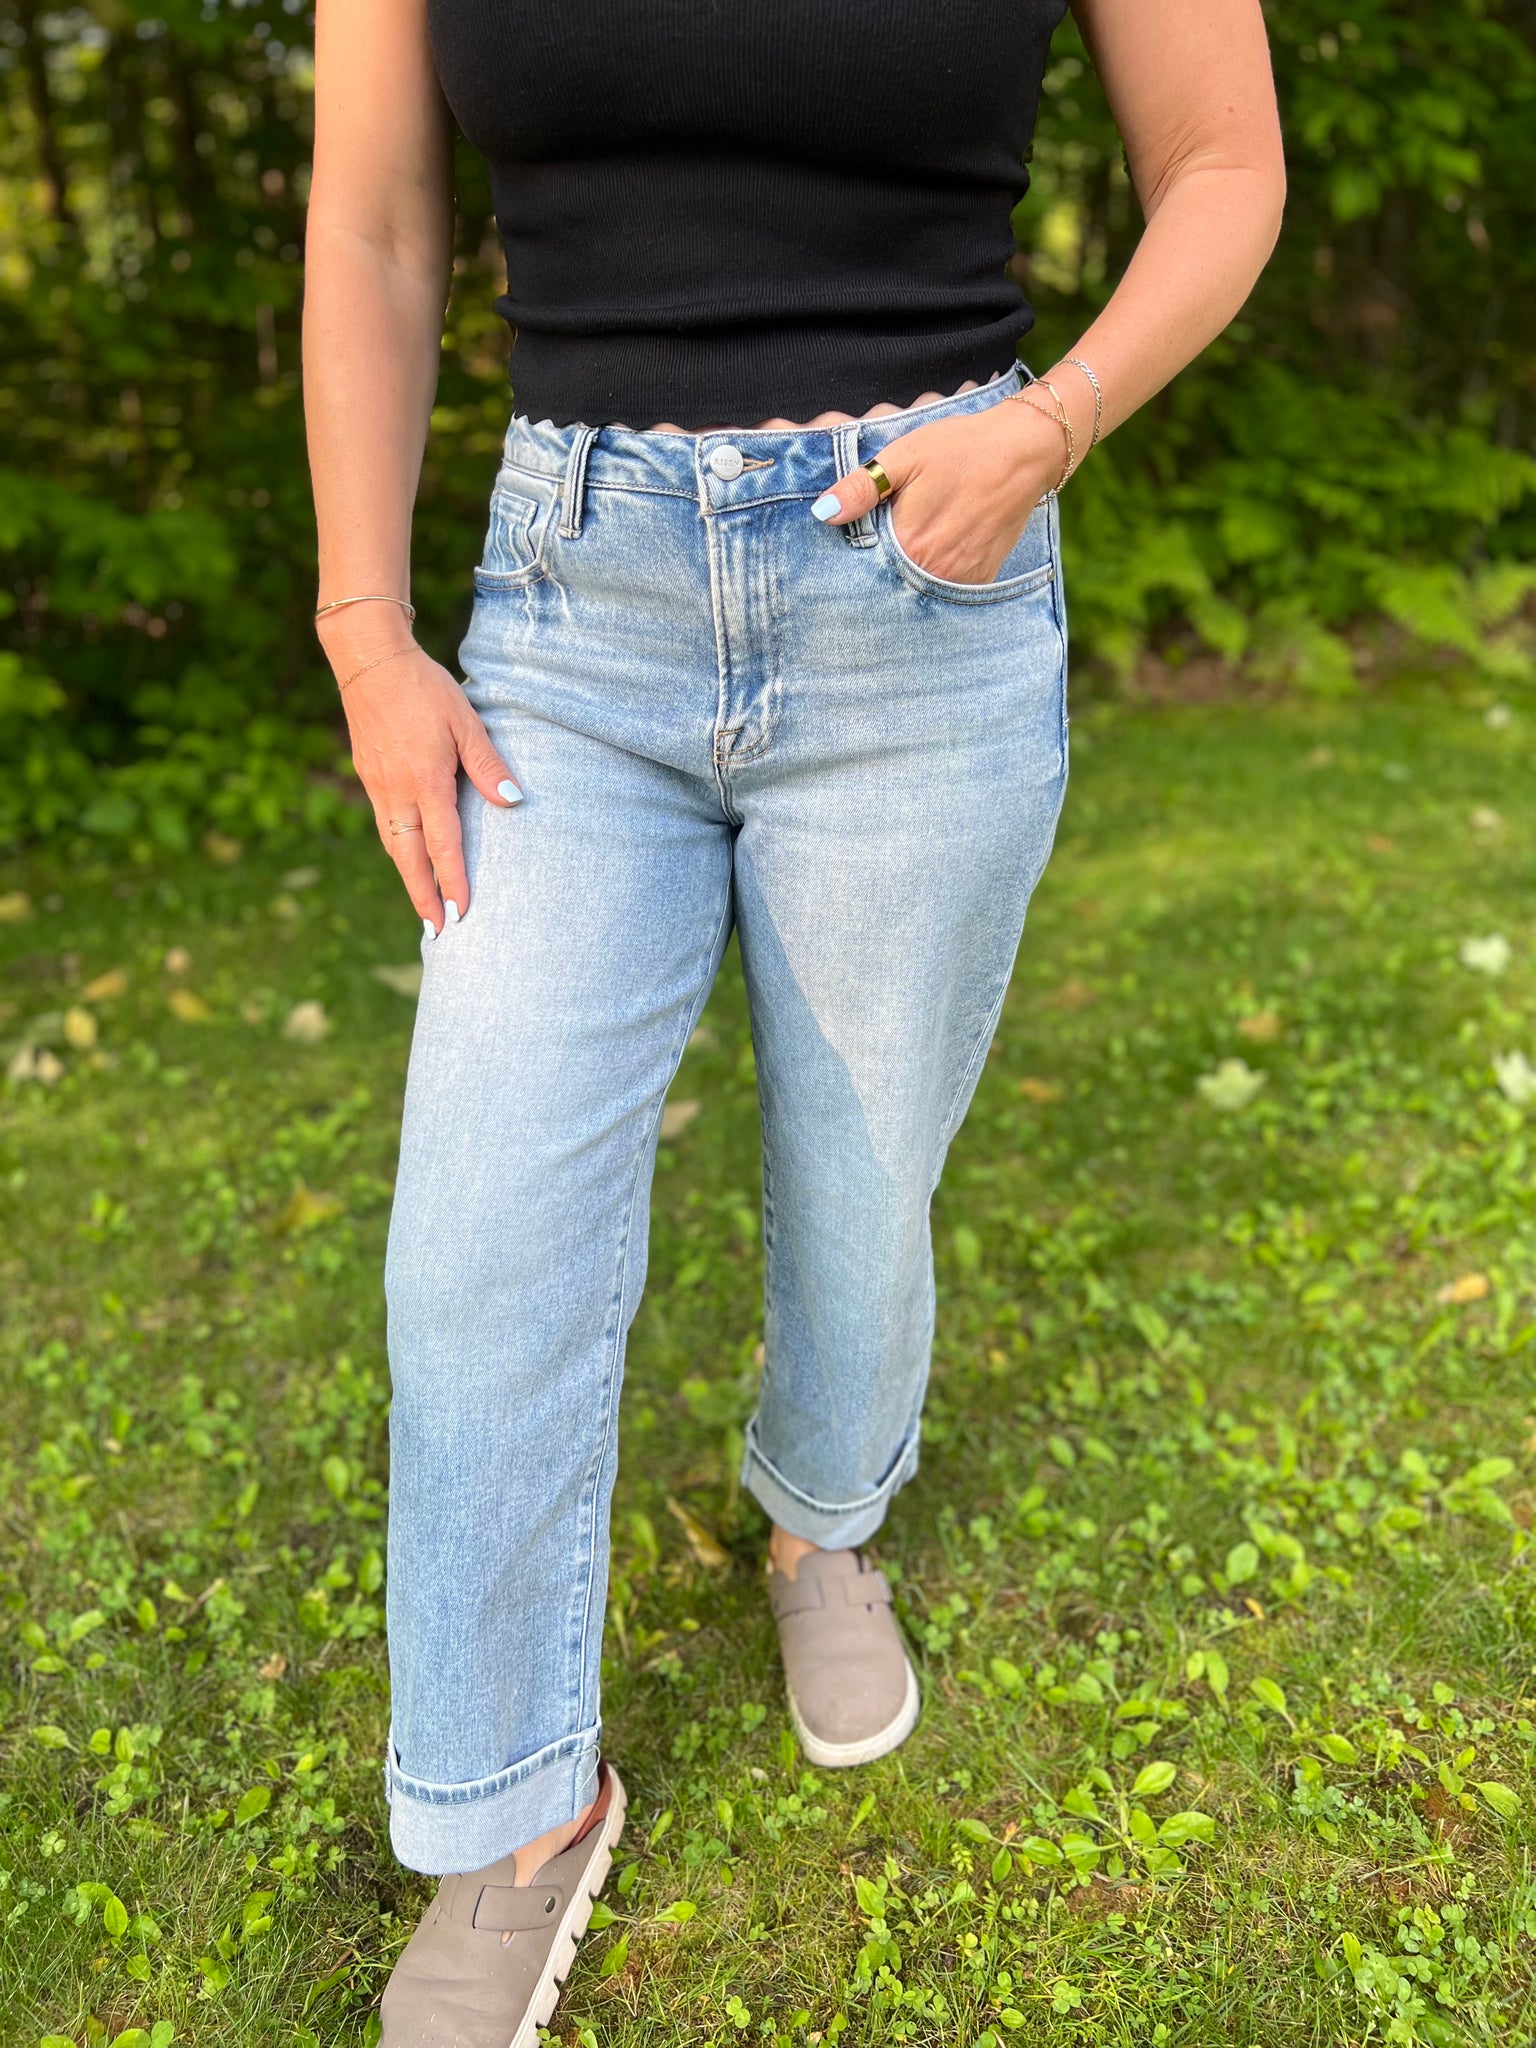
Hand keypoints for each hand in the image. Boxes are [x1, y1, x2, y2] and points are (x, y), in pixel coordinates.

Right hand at [322, 629, 518, 933]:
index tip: (461, 913)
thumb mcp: (466, 721)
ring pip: (393, 843)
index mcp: (426, 779)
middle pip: (409, 857)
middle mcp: (397, 790)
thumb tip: (512, 802)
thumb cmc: (424, 687)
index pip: (443, 843)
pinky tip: (407, 856)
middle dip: (423, 897)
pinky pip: (385, 823)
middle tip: (436, 931)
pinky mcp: (368, 775)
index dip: (453, 881)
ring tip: (423, 904)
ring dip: (408, 877)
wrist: (369, 660)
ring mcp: (377, 784)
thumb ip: (488, 764)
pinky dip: (397, 849)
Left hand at [813, 397, 1067, 584]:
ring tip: (908, 550)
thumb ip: (861, 488)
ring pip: (918, 590)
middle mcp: (935, 572)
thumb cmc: (961, 449)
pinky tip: (932, 556)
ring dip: (906, 578)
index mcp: (909, 544)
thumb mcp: (905, 457)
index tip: (844, 556)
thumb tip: (823, 514)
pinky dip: (934, 579)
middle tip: (879, 551)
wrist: (1023, 451)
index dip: (853, 563)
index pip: (864, 570)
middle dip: (878, 573)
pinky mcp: (980, 579)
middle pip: (891, 585)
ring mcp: (961, 579)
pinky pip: (946, 591)